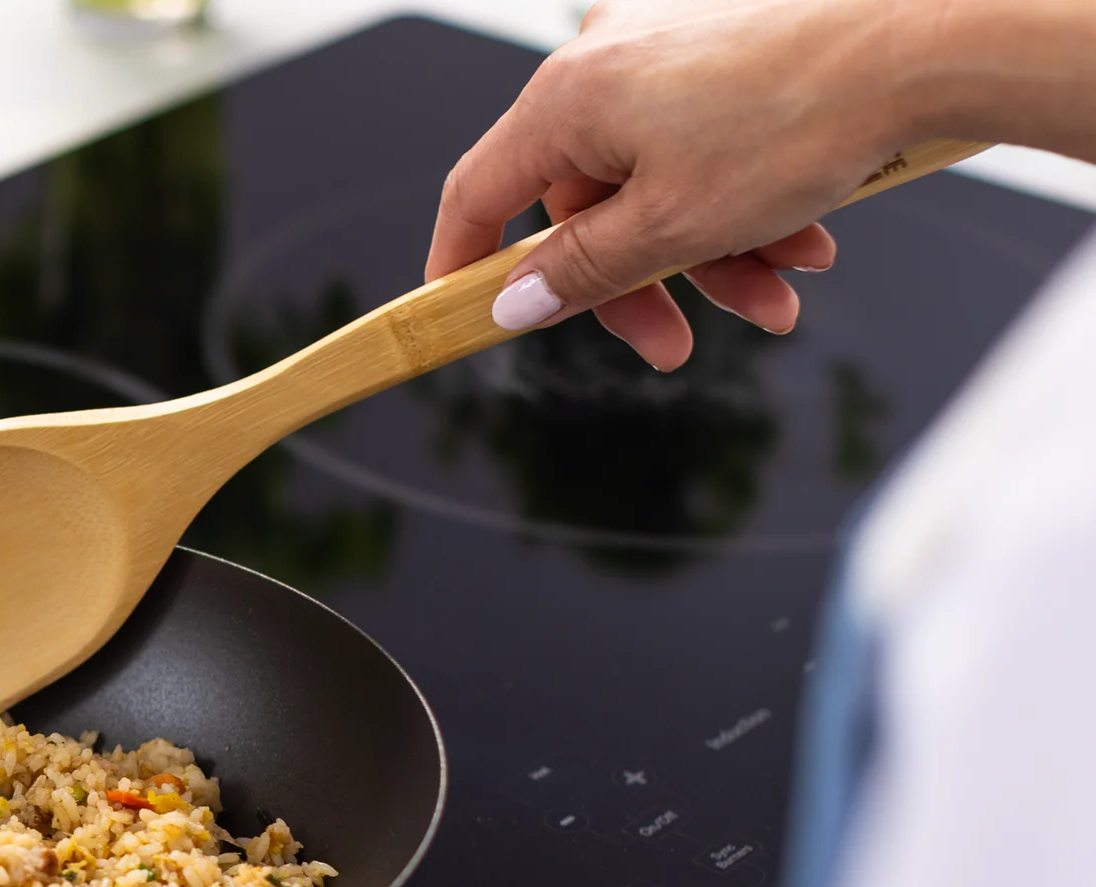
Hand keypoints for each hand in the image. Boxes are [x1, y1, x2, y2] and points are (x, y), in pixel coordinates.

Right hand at [427, 0, 935, 367]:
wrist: (927, 33)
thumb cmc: (799, 118)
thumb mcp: (670, 227)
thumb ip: (579, 274)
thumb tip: (511, 305)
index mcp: (570, 98)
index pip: (478, 194)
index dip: (464, 265)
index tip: (468, 314)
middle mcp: (607, 58)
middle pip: (586, 205)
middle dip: (643, 284)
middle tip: (675, 348)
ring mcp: (669, 43)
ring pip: (659, 183)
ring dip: (713, 255)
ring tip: (778, 294)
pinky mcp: (727, 42)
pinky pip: (707, 145)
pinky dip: (742, 203)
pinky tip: (803, 239)